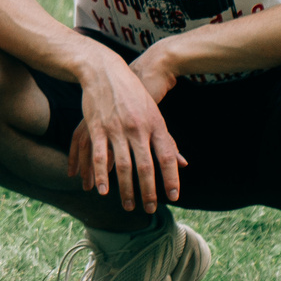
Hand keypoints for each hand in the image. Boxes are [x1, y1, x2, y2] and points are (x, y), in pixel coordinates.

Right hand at [68, 50, 185, 211]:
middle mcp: (138, 128)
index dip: (171, 178)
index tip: (174, 197)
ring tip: (128, 205)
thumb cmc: (134, 94)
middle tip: (149, 209)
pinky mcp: (97, 127)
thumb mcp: (154, 114)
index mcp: (155, 124)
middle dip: (148, 191)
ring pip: (122, 165)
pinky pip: (99, 156)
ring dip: (125, 188)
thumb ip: (167, 140)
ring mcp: (116, 128)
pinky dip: (101, 175)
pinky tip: (102, 189)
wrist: (106, 71)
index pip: (168, 156)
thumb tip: (183, 164)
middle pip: (145, 166)